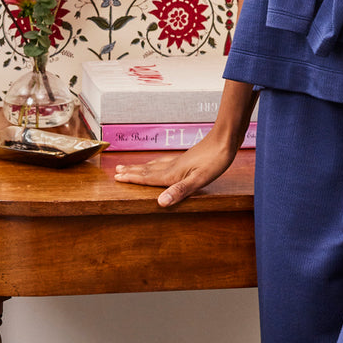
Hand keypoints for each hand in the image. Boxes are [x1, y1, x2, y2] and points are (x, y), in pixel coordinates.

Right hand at [113, 127, 240, 207]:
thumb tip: (160, 203)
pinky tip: (160, 163)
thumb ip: (180, 191)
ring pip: (155, 165)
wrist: (226, 139)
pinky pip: (164, 162)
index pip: (148, 177)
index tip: (117, 178)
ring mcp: (179, 161)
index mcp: (173, 173)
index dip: (132, 178)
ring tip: (130, 166)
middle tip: (116, 171)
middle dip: (132, 171)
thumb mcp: (200, 179)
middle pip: (148, 169)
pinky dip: (155, 164)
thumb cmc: (215, 160)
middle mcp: (173, 166)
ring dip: (141, 167)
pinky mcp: (187, 158)